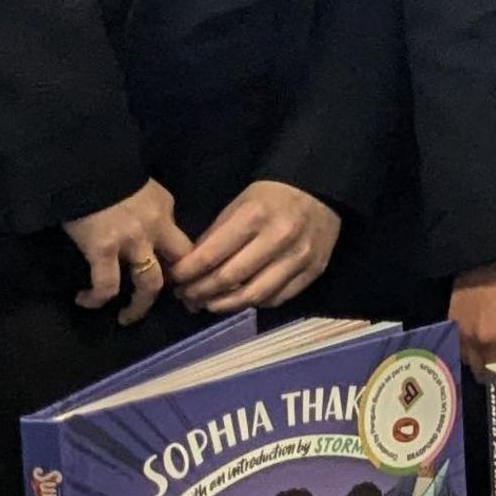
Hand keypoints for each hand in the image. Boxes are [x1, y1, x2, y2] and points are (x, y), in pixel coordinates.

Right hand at [65, 182, 191, 322]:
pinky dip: (97, 298)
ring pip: (150, 284)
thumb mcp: (143, 189)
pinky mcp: (103, 249)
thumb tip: (156, 229)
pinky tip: (87, 301)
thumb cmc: (107, 173)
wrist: (81, 165)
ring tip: (127, 317)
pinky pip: (106, 285)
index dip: (188, 265)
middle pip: (182, 265)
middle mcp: (157, 227)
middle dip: (184, 289)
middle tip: (178, 306)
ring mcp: (132, 240)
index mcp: (166, 210)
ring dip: (140, 306)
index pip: (185, 244)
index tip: (186, 282)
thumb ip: (152, 210)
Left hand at [172, 180, 340, 310]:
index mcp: (254, 217)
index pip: (210, 255)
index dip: (186, 273)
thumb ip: (215, 237)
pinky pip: (278, 298)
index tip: (174, 279)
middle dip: (200, 292)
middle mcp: (278, 239)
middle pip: (229, 279)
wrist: (321, 191)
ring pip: (254, 295)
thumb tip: (190, 269)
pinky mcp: (313, 270)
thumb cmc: (272, 197)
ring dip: (224, 305)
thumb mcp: (238, 205)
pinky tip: (241, 299)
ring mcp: (299, 258)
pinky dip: (254, 303)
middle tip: (186, 296)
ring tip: (209, 304)